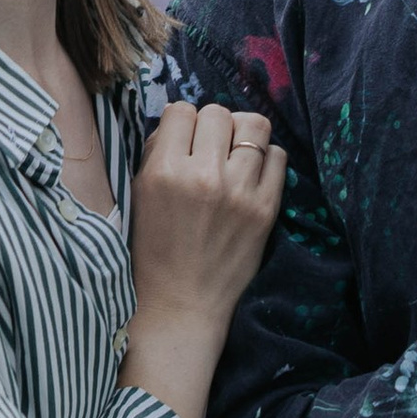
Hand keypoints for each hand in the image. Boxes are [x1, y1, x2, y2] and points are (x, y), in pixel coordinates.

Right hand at [122, 100, 288, 417]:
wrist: (181, 307)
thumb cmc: (152, 252)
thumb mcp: (138, 197)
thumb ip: (156, 153)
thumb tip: (180, 120)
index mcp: (164, 172)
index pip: (181, 110)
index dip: (181, 124)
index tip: (182, 141)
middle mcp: (203, 176)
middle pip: (217, 112)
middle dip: (211, 127)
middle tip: (208, 150)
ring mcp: (239, 192)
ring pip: (253, 124)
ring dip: (241, 135)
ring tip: (233, 155)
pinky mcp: (267, 209)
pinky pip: (277, 155)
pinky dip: (265, 158)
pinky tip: (251, 175)